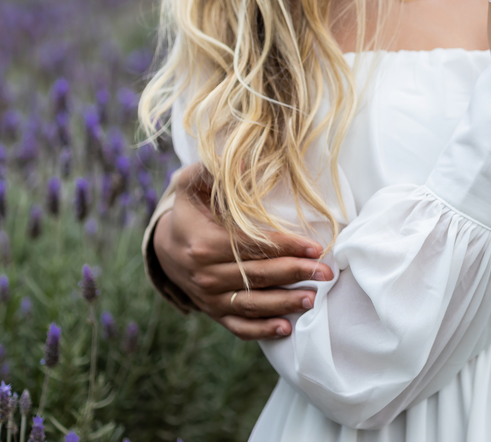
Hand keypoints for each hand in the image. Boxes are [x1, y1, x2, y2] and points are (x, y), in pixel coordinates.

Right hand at [152, 163, 334, 340]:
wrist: (164, 246)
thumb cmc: (189, 210)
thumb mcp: (194, 185)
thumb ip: (217, 172)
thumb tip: (250, 161)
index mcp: (204, 243)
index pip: (253, 246)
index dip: (285, 247)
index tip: (314, 247)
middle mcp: (206, 274)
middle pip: (258, 275)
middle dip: (295, 274)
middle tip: (326, 273)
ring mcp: (208, 297)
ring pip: (251, 304)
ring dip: (284, 303)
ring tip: (312, 300)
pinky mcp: (212, 311)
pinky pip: (238, 325)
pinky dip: (261, 330)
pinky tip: (285, 327)